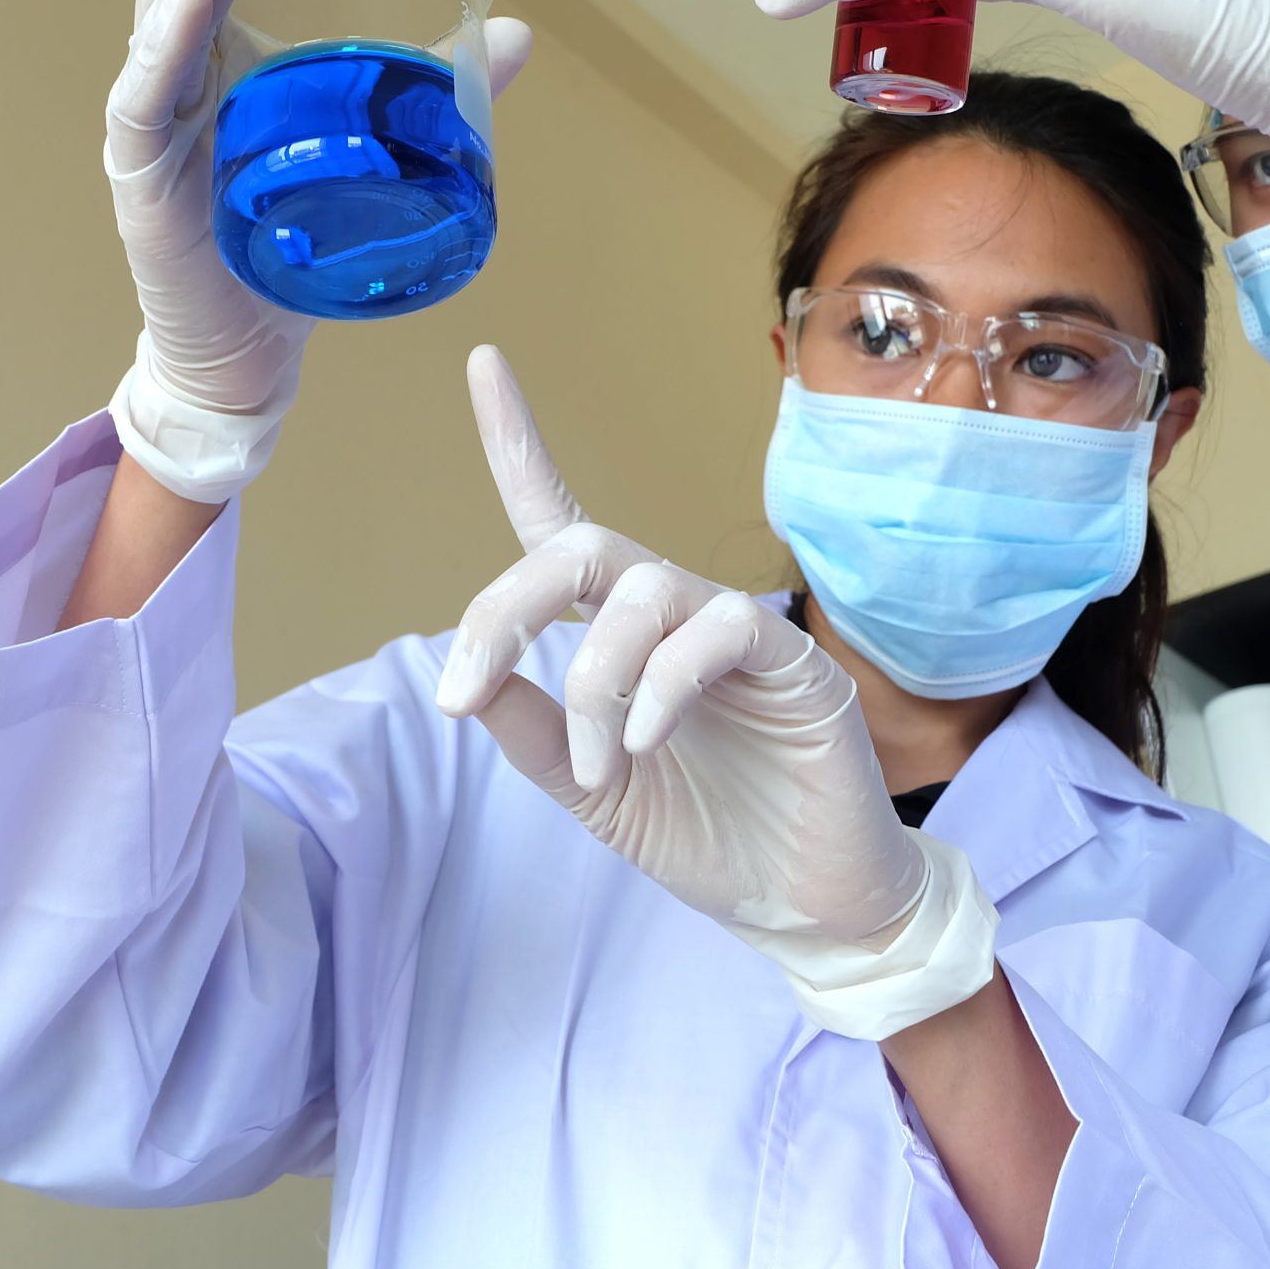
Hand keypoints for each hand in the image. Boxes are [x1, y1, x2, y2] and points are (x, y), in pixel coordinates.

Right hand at [105, 0, 533, 498]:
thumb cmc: (297, 249)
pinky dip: (170, 31)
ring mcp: (148, 117)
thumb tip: (517, 36)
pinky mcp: (139, 171)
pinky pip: (142, 89)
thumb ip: (432, 93)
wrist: (246, 354)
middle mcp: (172, 71)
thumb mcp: (368, 151)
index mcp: (215, 55)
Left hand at [434, 346, 997, 1038]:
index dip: (519, 442)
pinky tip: (641, 743)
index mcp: (618, 635)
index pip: (558, 522)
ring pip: (640, 595)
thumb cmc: (706, 834)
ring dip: (592, 683)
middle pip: (580, 548)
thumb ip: (531, 732)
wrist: (804, 907)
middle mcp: (672, 613)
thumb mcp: (589, 790)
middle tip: (464, 689)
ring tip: (599, 763)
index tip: (482, 362)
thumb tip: (467, 681)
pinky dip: (660, 687)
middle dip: (507, 608)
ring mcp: (735, 628)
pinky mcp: (793, 659)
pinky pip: (715, 631)